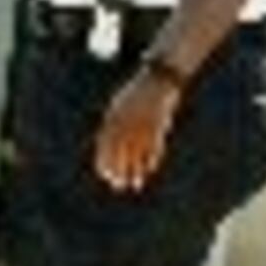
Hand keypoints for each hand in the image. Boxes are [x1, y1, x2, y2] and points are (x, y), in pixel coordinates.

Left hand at [92, 71, 180, 191]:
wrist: (158, 79)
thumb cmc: (136, 94)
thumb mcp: (119, 106)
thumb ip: (112, 124)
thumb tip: (105, 146)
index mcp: (114, 115)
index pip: (106, 143)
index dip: (105, 161)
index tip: (105, 176)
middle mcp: (127, 120)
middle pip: (121, 151)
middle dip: (119, 170)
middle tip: (118, 186)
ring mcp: (144, 121)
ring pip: (138, 151)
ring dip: (136, 170)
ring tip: (135, 185)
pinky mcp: (159, 123)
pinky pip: (154, 145)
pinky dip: (152, 159)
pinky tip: (150, 171)